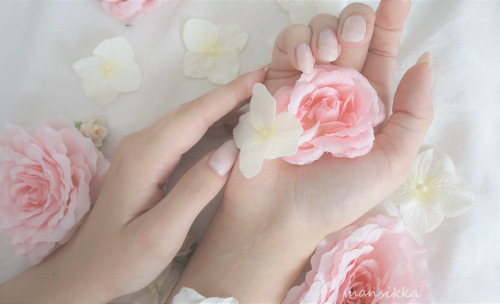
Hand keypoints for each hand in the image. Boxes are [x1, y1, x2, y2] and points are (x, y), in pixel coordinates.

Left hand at [0, 70, 264, 303]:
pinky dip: (208, 123)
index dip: (229, 95)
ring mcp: (140, 148)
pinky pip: (181, 131)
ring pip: (187, 118)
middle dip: (230, 94)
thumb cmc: (123, 257)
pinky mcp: (145, 157)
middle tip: (266, 83)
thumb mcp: (161, 234)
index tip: (260, 76)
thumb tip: (229, 151)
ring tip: (256, 102)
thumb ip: (195, 191)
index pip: (194, 116)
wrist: (87, 268)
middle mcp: (140, 144)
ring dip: (221, 107)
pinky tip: (228, 127)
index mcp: (145, 157)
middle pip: (191, 110)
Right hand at [171, 0, 432, 301]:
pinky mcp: (274, 84)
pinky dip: (295, 44)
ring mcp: (304, 84)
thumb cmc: (335, 196)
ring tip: (326, 56)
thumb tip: (422, 61)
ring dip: (325, 31)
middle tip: (352, 38)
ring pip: (317, 32)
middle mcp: (337, 88)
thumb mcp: (391, 164)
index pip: (382, 51)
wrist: (280, 215)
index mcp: (368, 103)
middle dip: (356, 21)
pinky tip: (304, 65)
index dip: (391, 21)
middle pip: (351, 32)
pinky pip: (285, 46)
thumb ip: (413, 115)